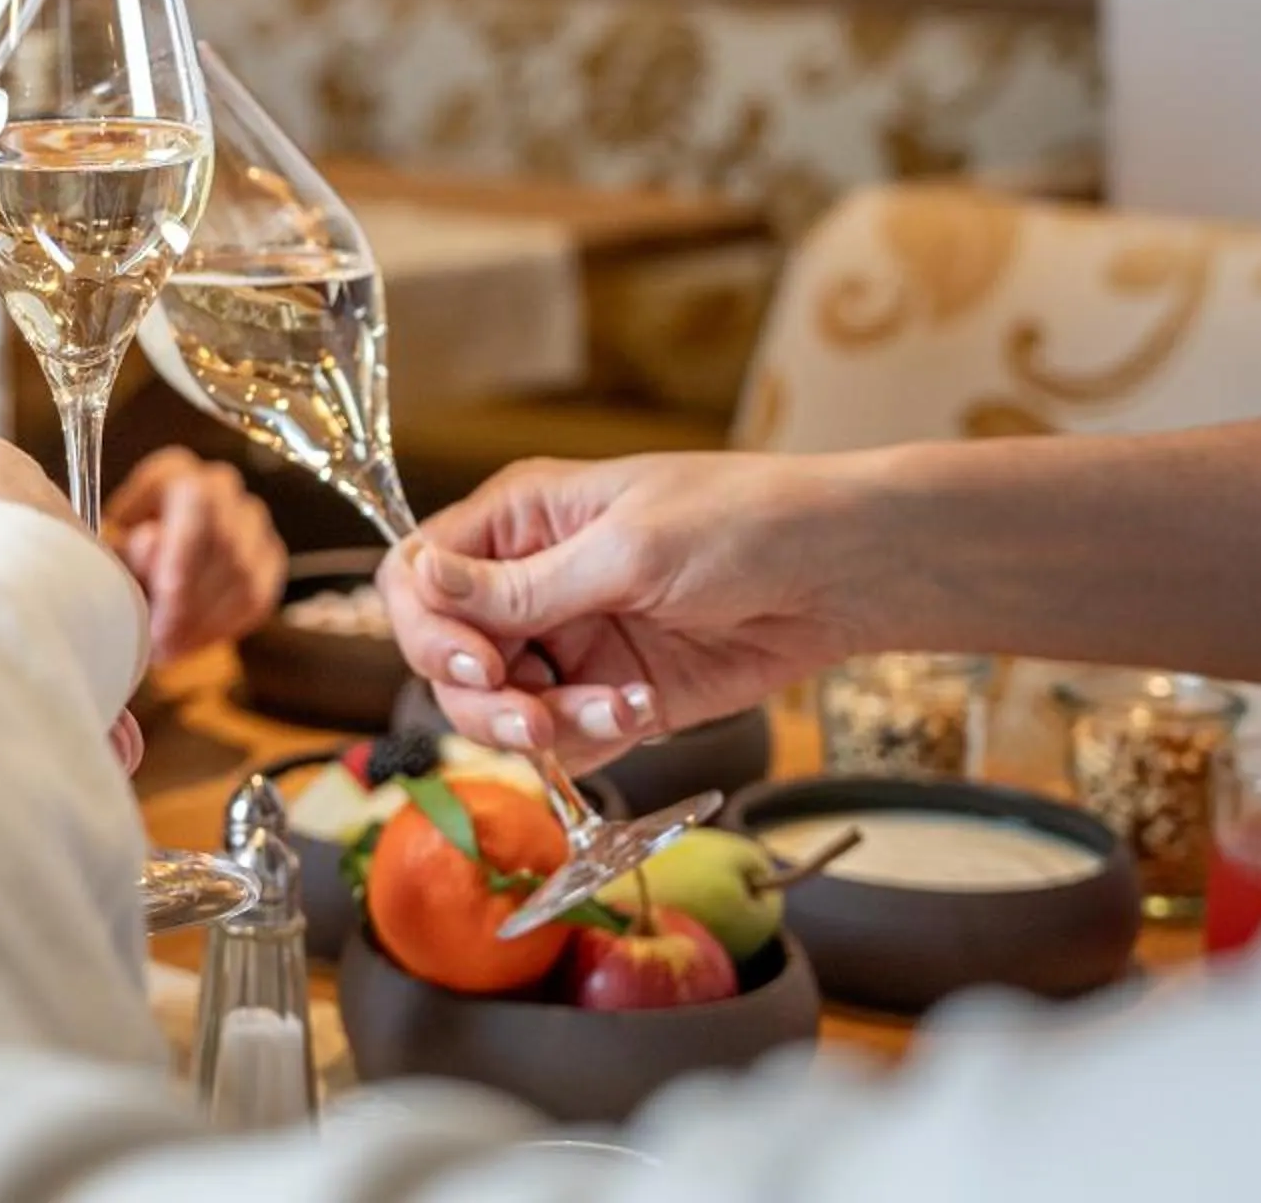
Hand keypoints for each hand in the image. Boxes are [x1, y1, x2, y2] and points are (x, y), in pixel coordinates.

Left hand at [104, 446, 286, 663]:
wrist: (143, 577)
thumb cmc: (119, 560)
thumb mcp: (109, 554)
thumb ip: (126, 549)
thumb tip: (151, 540)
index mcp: (175, 471)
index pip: (193, 496)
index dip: (182, 546)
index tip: (165, 591)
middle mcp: (220, 486)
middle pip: (222, 538)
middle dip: (189, 595)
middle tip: (159, 635)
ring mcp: (252, 521)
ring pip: (241, 573)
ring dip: (199, 619)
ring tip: (163, 646)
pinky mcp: (269, 559)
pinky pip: (256, 598)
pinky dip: (219, 628)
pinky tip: (186, 643)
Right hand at [378, 453, 871, 770]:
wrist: (842, 574)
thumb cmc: (743, 522)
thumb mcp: (627, 550)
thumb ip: (522, 586)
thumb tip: (421, 581)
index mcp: (520, 519)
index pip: (418, 576)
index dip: (426, 628)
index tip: (476, 666)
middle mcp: (529, 580)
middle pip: (445, 658)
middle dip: (485, 700)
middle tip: (534, 720)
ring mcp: (568, 640)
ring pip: (498, 711)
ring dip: (546, 726)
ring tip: (618, 711)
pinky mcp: (607, 691)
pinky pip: (561, 738)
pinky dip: (591, 740)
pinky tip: (644, 709)